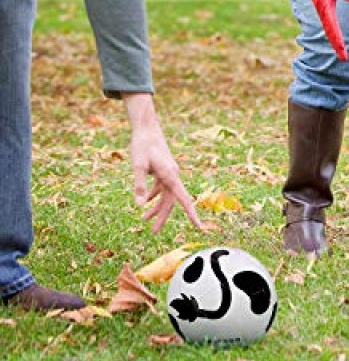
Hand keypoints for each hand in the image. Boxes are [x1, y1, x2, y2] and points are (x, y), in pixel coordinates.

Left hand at [123, 93, 206, 232]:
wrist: (147, 128)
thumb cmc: (143, 145)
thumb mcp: (138, 165)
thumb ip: (140, 185)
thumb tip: (140, 205)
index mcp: (170, 176)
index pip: (183, 199)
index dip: (191, 214)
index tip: (198, 226)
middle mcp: (172, 175)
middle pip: (171, 201)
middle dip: (163, 217)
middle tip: (153, 232)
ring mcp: (168, 172)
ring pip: (165, 195)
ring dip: (156, 207)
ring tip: (144, 219)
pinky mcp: (163, 169)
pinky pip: (161, 187)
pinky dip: (154, 196)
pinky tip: (146, 202)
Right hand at [295, 0, 348, 60]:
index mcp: (324, 9)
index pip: (333, 30)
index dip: (339, 43)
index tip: (343, 55)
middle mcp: (323, 11)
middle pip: (331, 33)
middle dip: (337, 46)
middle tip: (344, 59)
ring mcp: (323, 9)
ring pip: (329, 29)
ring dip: (335, 40)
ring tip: (341, 52)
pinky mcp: (324, 5)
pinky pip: (329, 22)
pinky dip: (333, 31)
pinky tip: (335, 36)